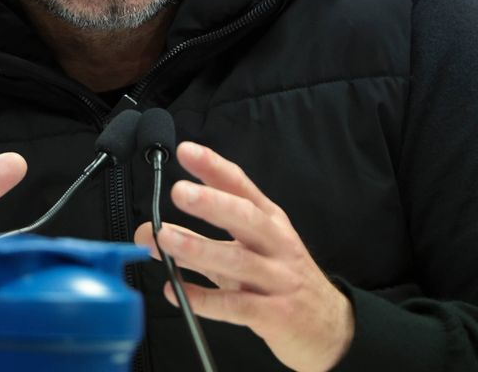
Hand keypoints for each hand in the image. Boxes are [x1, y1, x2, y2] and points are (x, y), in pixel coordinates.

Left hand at [134, 142, 353, 371]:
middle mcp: (276, 244)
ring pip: (238, 260)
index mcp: (270, 221)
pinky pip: (236, 306)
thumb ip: (198, 242)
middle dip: (212, 203)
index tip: (186, 151)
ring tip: (164, 238)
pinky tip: (176, 291)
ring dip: (198, 248)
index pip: (242, 186)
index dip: (214, 167)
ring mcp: (278, 279)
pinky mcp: (276, 315)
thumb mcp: (246, 253)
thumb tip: (148, 232)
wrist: (329, 327)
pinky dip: (204, 299)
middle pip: (245, 217)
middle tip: (179, 191)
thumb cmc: (281, 280)